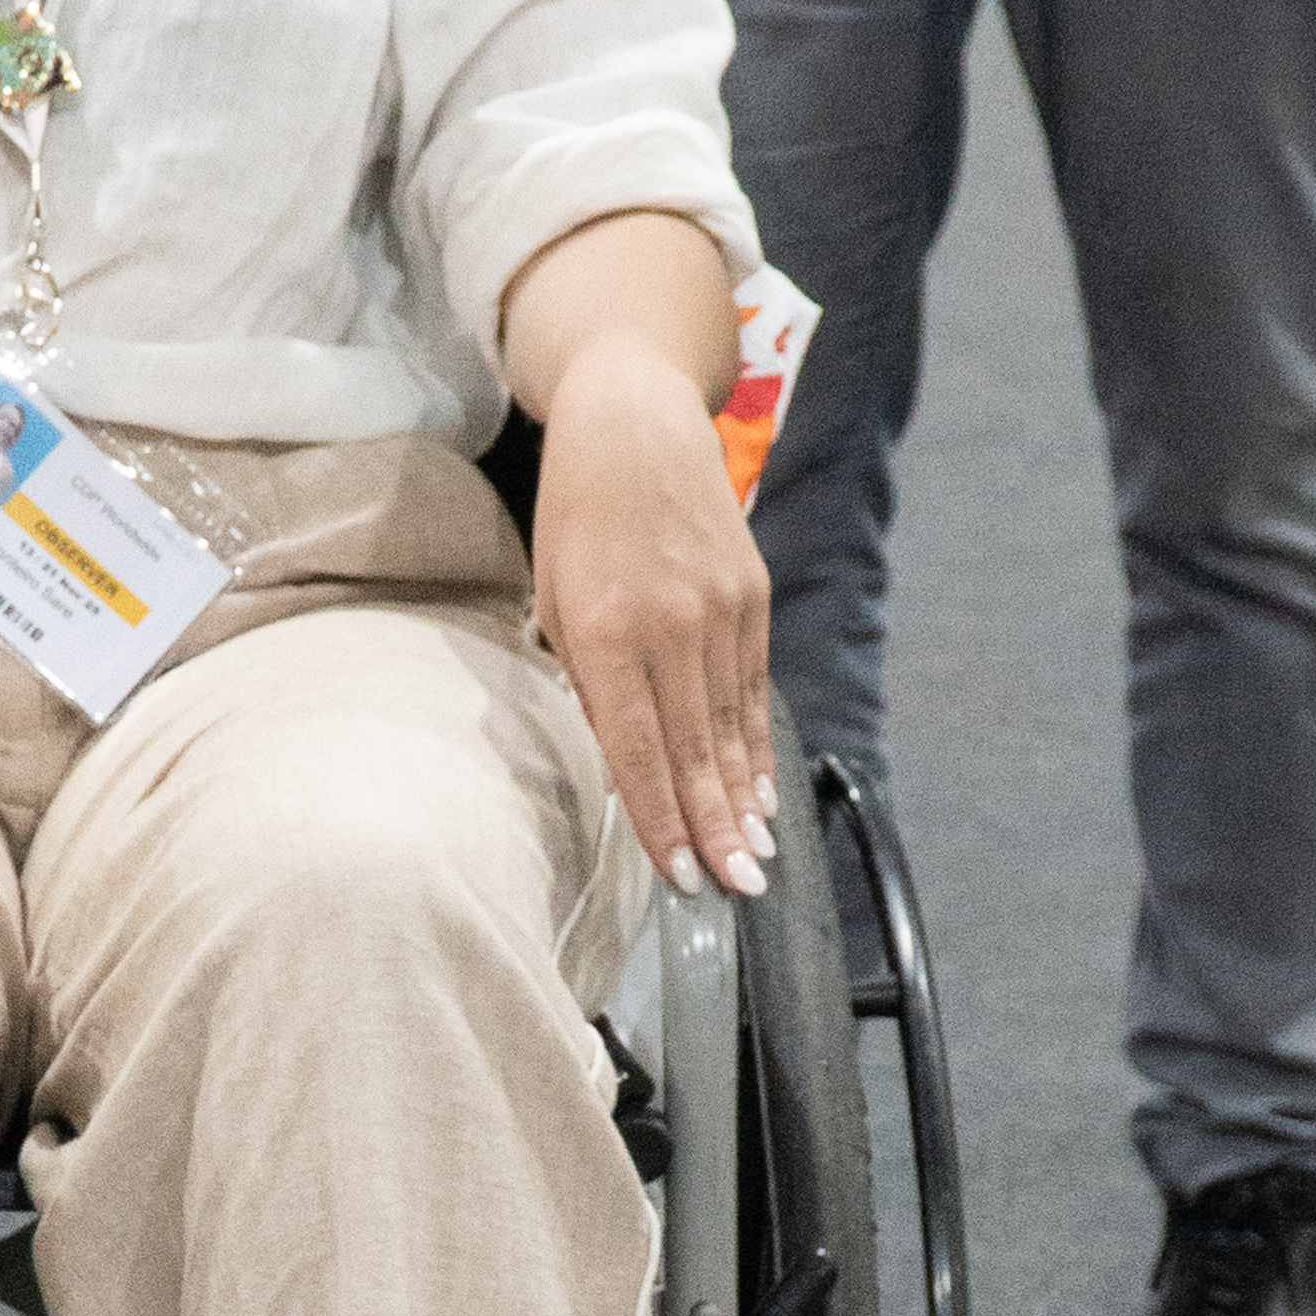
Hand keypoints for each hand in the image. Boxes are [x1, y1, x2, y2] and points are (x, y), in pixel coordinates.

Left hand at [526, 335, 773, 901]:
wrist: (634, 424)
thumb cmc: (574, 517)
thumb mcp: (552, 598)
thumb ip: (586, 680)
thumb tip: (620, 760)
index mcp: (605, 632)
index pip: (638, 749)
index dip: (660, 819)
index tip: (679, 875)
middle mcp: (670, 625)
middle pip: (694, 751)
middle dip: (715, 829)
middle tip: (735, 891)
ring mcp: (720, 610)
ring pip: (732, 727)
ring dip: (744, 800)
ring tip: (755, 859)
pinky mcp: (752, 597)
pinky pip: (754, 689)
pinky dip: (758, 745)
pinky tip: (763, 791)